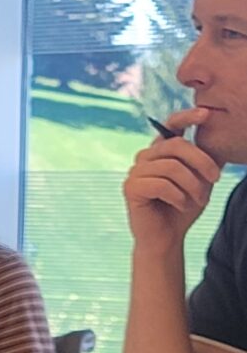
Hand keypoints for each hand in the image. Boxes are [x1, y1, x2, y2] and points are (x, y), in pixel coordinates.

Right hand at [123, 109, 221, 252]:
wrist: (166, 238)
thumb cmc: (183, 208)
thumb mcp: (202, 179)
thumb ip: (207, 158)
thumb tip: (222, 134)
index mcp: (161, 151)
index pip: (170, 125)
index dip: (186, 117)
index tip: (206, 114)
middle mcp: (145, 157)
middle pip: (176, 145)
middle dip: (201, 161)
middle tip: (217, 178)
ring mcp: (135, 171)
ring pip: (171, 167)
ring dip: (192, 184)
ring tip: (200, 199)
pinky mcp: (131, 188)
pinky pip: (161, 184)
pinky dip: (178, 196)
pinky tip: (182, 205)